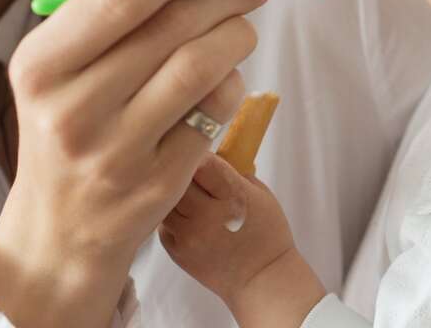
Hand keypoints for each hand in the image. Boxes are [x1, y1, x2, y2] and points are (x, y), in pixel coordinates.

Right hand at [0, 0, 271, 326]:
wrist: (61, 229)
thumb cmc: (71, 117)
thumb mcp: (64, 56)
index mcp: (41, 64)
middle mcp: (72, 109)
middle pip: (173, 27)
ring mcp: (115, 153)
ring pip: (203, 67)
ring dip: (237, 36)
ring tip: (241, 27)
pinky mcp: (157, 186)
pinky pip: (216, 114)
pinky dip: (232, 86)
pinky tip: (224, 80)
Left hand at [162, 154, 324, 327]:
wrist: (261, 278)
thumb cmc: (268, 234)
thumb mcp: (261, 194)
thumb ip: (234, 174)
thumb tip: (209, 155)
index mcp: (233, 196)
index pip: (204, 162)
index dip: (199, 154)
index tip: (200, 150)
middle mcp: (207, 214)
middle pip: (179, 178)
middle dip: (183, 172)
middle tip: (189, 171)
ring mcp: (188, 234)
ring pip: (164, 200)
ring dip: (172, 193)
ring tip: (185, 194)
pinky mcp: (176, 251)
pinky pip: (163, 223)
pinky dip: (170, 216)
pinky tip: (184, 216)